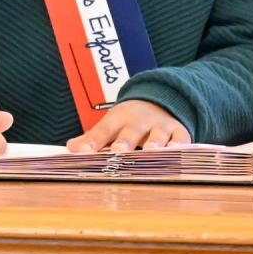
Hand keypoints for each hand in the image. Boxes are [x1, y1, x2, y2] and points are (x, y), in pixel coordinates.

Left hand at [65, 100, 191, 152]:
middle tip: (118, 151)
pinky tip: (175, 152)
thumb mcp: (111, 124)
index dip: (94, 140)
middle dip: (126, 140)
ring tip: (149, 151)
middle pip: (132, 130)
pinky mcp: (179, 131)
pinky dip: (179, 145)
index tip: (83, 152)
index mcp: (120, 117)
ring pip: (159, 133)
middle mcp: (140, 120)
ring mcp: (161, 125)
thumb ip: (93, 137)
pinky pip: (181, 137)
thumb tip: (71, 148)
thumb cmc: (129, 121)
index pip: (104, 129)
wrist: (159, 101)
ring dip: (155, 142)